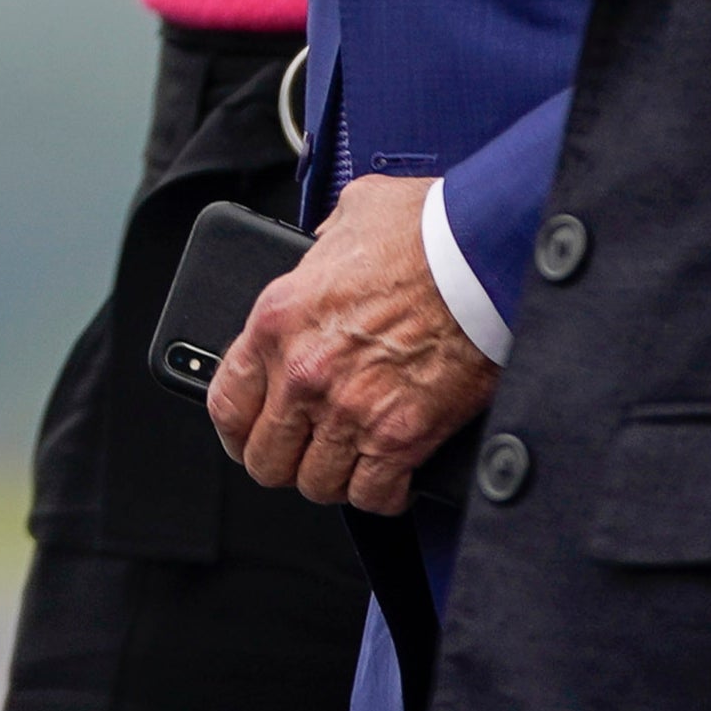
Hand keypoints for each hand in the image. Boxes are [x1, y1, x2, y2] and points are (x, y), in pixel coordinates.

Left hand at [205, 175, 498, 510]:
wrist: (483, 260)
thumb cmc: (426, 232)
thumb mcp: (351, 214)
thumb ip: (324, 243)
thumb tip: (325, 249)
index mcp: (279, 320)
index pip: (227, 402)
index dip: (236, 430)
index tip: (249, 435)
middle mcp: (304, 372)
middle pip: (266, 459)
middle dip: (285, 461)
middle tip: (306, 450)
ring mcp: (350, 410)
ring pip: (317, 484)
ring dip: (334, 477)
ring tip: (350, 460)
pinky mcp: (400, 437)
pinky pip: (373, 495)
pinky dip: (382, 493)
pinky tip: (391, 474)